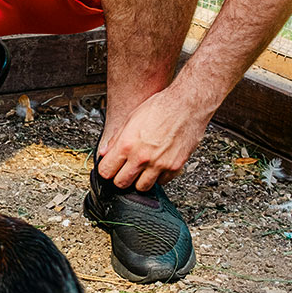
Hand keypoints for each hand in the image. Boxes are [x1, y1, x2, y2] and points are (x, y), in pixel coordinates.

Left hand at [96, 84, 211, 191]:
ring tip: (142, 169)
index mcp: (127, 144)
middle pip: (121, 183)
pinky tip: (157, 166)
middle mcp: (142, 157)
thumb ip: (116, 139)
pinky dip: (158, 177)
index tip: (110, 169)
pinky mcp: (174, 167)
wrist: (187, 105)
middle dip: (120, 178)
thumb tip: (104, 152)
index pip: (106, 171)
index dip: (106, 171)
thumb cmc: (161, 107)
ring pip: (141, 187)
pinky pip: (162, 182)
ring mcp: (158, 164)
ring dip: (139, 180)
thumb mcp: (131, 119)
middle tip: (124, 170)